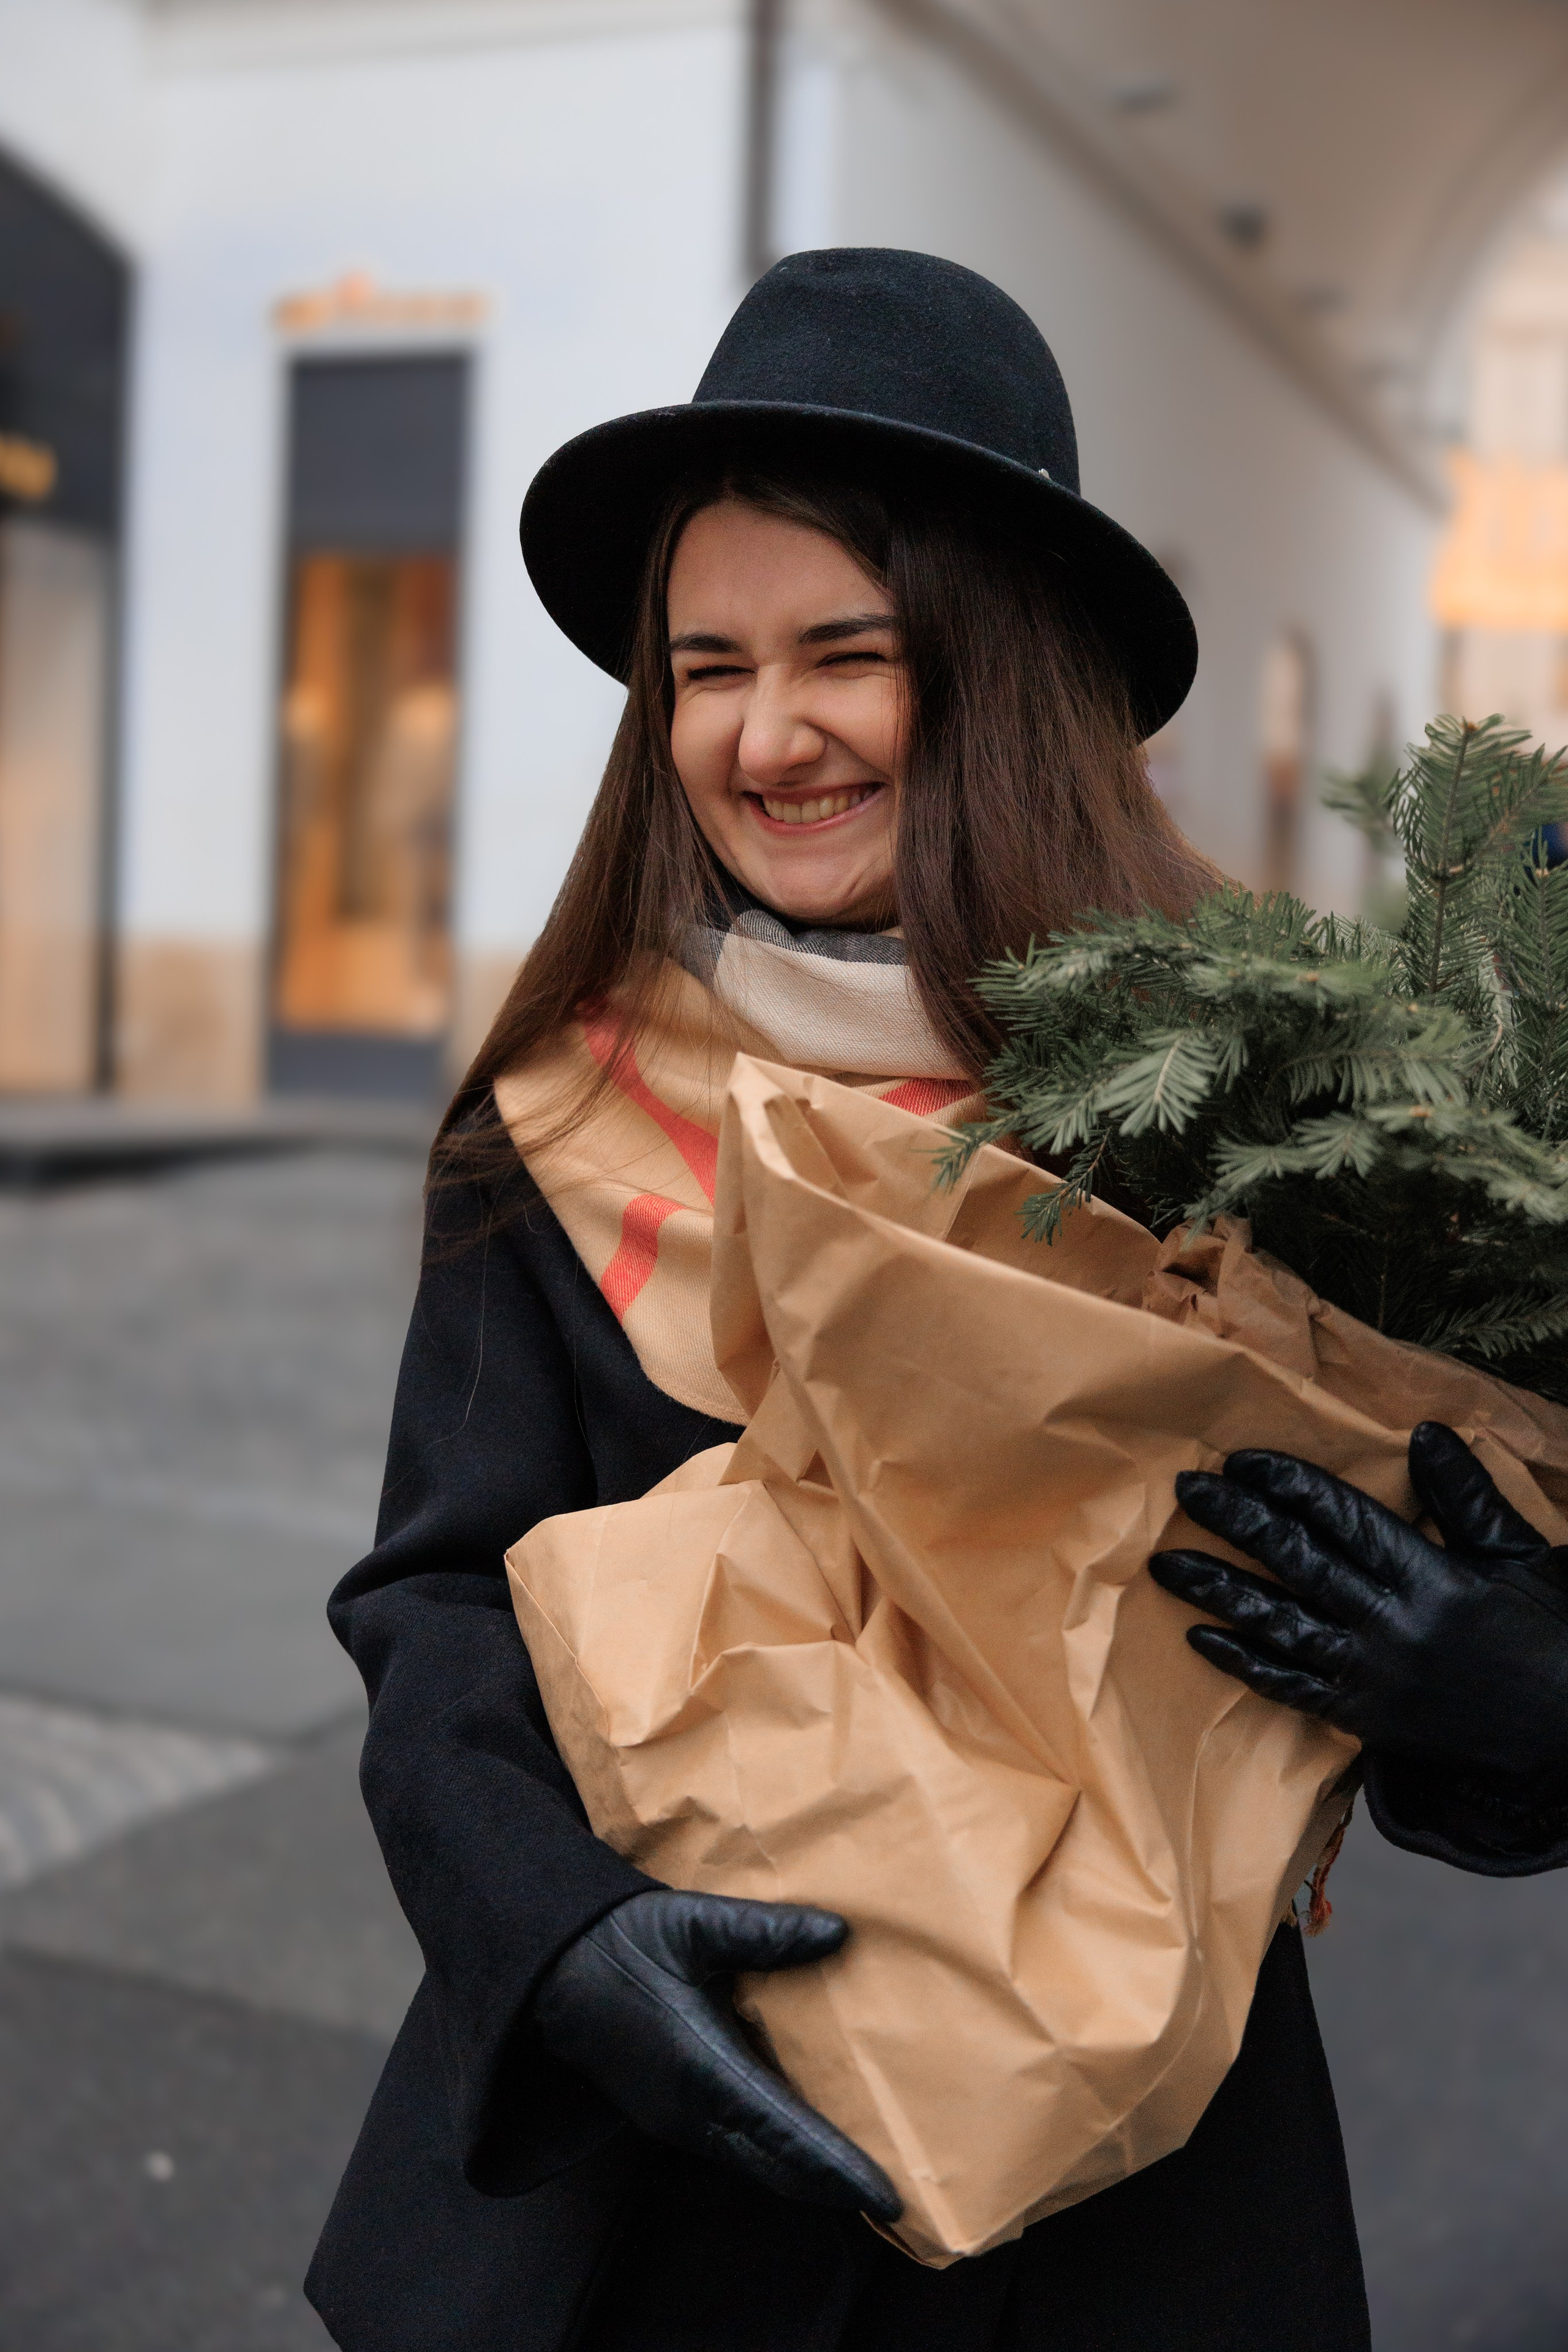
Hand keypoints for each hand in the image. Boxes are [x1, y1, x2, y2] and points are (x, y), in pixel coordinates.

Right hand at [530, 1887, 899, 2221]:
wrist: (553, 1972)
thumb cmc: (622, 1943)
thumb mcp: (691, 1923)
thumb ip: (764, 1932)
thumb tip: (838, 1934)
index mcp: (700, 2068)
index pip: (784, 2132)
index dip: (836, 2167)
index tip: (884, 2195)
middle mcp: (691, 2111)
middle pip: (776, 2166)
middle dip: (833, 2187)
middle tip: (894, 2200)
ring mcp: (678, 2122)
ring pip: (755, 2164)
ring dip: (806, 2176)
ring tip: (862, 2178)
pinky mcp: (671, 2117)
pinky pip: (736, 2149)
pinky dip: (778, 2157)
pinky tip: (805, 2145)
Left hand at [1148, 1421, 1567, 1777]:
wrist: (1566, 1734)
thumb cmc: (1548, 1635)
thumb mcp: (1520, 1556)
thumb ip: (1465, 1495)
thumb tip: (1426, 1431)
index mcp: (1431, 1577)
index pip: (1342, 1518)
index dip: (1288, 1485)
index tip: (1242, 1460)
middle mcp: (1392, 1625)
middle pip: (1298, 1562)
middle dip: (1237, 1522)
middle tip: (1185, 1491)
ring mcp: (1372, 1675)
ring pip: (1280, 1624)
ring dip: (1217, 1591)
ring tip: (1165, 1564)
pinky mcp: (1363, 1717)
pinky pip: (1290, 1688)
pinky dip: (1243, 1663)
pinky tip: (1200, 1639)